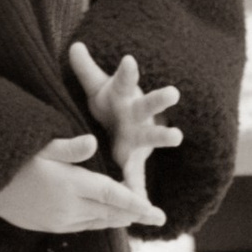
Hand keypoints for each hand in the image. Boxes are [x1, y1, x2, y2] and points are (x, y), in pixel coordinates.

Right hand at [0, 130, 163, 237]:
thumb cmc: (10, 158)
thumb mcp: (37, 145)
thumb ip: (68, 146)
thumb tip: (93, 141)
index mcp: (69, 185)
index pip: (113, 196)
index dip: (138, 204)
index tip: (158, 213)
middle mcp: (67, 208)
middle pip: (110, 213)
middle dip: (135, 215)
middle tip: (157, 217)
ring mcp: (57, 220)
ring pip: (97, 222)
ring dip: (117, 219)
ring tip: (135, 216)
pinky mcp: (47, 226)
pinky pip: (81, 227)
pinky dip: (98, 222)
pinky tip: (104, 218)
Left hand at [69, 43, 182, 210]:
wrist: (125, 128)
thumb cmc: (110, 105)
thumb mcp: (96, 88)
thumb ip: (86, 70)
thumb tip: (74, 45)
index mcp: (123, 97)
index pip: (124, 81)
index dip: (126, 71)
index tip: (128, 59)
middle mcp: (137, 115)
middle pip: (148, 104)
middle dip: (159, 99)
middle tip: (173, 91)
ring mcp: (140, 138)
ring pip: (152, 135)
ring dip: (164, 135)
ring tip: (176, 135)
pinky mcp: (135, 160)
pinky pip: (137, 177)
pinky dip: (140, 190)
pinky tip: (145, 205)